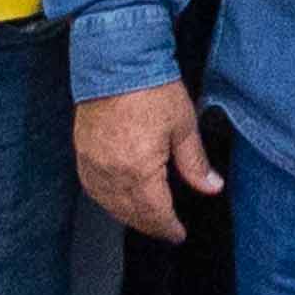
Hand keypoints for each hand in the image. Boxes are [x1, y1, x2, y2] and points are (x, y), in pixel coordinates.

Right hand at [76, 78, 223, 243]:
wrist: (116, 61)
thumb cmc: (152, 89)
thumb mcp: (183, 126)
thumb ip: (195, 163)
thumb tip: (211, 187)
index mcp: (139, 169)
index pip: (155, 211)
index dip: (167, 227)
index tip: (178, 234)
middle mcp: (112, 172)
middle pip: (130, 212)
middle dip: (149, 225)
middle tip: (164, 230)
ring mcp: (93, 163)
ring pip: (109, 203)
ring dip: (127, 216)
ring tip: (144, 220)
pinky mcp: (82, 151)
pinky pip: (92, 187)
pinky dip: (105, 199)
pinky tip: (116, 200)